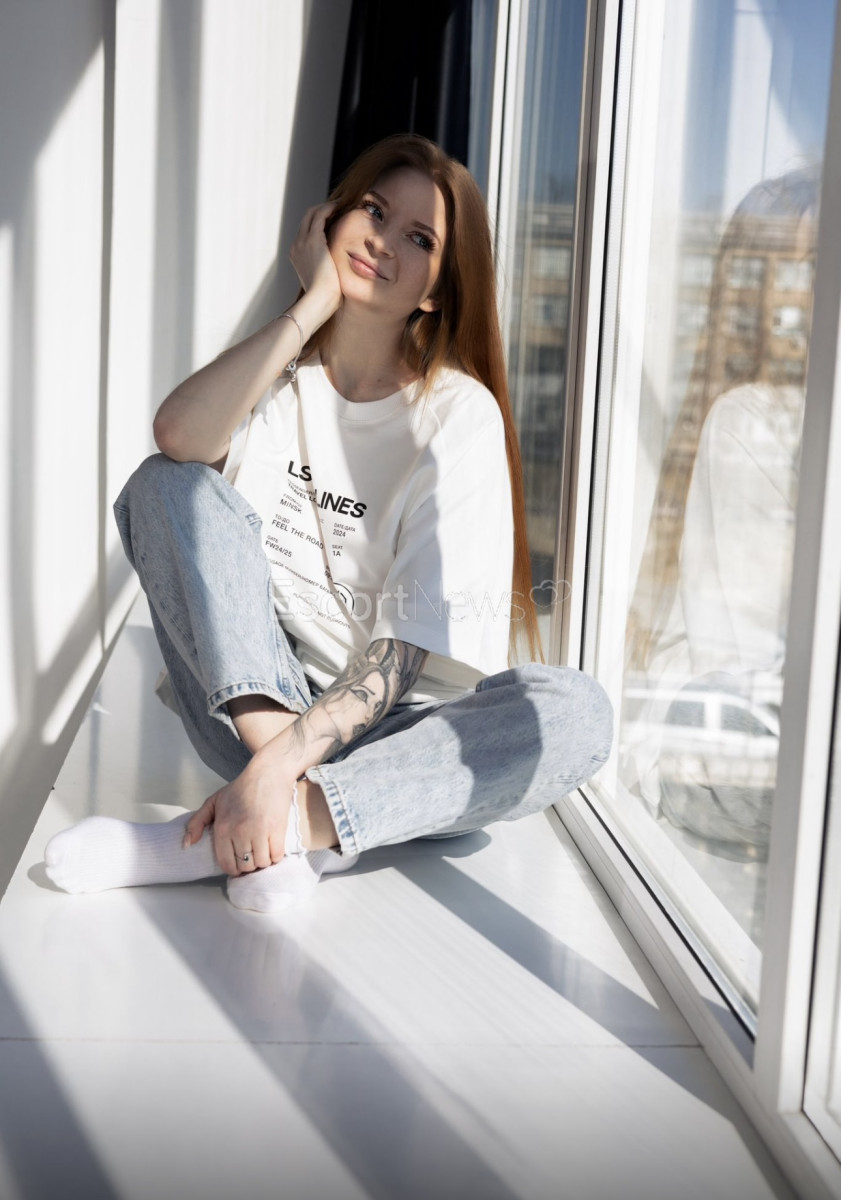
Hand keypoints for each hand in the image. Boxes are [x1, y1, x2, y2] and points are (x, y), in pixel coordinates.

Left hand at [183, 755, 295, 875]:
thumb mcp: (214, 801)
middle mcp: (240, 832)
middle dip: (247, 865)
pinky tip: (272, 848)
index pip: (226, 864)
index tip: (237, 864)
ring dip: (262, 862)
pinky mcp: (277, 829)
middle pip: (245, 866)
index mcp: (222, 828)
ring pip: (261, 863)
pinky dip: (275, 856)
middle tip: (250, 856)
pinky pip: (276, 856)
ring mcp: (259, 832)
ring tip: (262, 852)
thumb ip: (196, 823)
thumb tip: (187, 845)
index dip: (232, 869)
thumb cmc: (241, 788)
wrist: (267, 773)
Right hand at [289, 202, 342, 324]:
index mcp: (297, 255)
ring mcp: (302, 242)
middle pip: (307, 218)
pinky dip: (330, 208)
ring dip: (326, 206)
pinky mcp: (313, 240)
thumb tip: (339, 273)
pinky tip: (341, 207)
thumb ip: (328, 271)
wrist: (317, 302)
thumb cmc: (324, 300)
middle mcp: (296, 246)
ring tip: (341, 204)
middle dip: (322, 210)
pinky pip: (320, 215)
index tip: (333, 218)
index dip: (319, 222)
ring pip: (312, 213)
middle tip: (338, 207)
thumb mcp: (324, 282)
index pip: (306, 231)